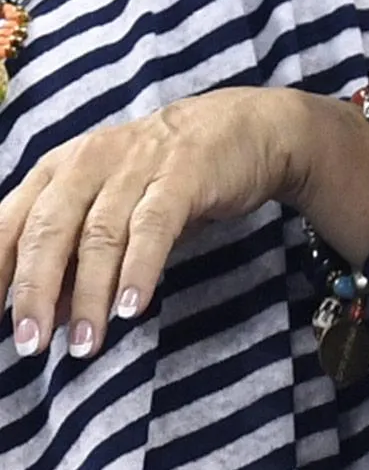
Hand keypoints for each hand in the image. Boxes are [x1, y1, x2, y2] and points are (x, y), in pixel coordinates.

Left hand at [0, 85, 294, 360]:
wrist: (244, 126)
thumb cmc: (165, 173)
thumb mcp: (111, 205)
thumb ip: (76, 255)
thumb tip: (49, 314)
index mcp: (59, 168)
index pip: (10, 224)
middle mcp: (89, 162)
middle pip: (49, 231)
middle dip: (35, 292)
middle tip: (31, 344)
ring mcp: (137, 165)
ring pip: (100, 235)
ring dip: (89, 295)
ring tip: (85, 343)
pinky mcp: (184, 174)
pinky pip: (154, 228)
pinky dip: (139, 270)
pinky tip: (132, 307)